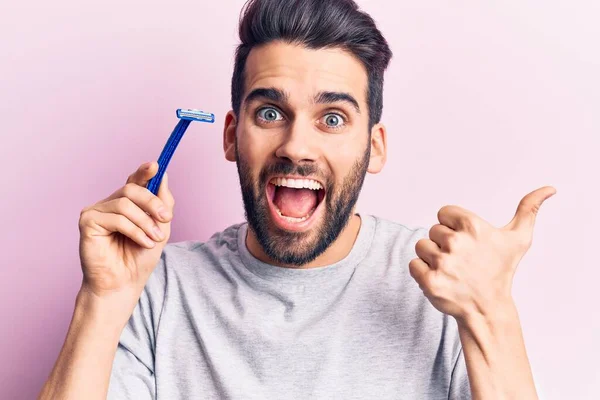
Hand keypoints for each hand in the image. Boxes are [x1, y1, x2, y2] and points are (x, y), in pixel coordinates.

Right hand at [78, 161, 174, 301]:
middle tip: (165, 218)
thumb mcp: (160, 228)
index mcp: (126, 203)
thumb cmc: (139, 258)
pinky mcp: (87, 222)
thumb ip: (162, 202)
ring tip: (153, 238)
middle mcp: (109, 204)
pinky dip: (134, 230)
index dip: (144, 171)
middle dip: (152, 202)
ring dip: (145, 222)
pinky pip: (116, 218)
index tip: (156, 165)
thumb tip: (162, 175)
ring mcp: (96, 211)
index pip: (134, 181)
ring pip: (125, 204)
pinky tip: (142, 242)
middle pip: (131, 189)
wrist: (124, 284)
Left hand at [409, 186, 555, 321]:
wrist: (487, 308)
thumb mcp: (518, 239)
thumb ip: (528, 209)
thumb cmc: (500, 271)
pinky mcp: (429, 281)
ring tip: (451, 269)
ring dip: (431, 258)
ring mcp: (442, 263)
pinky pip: (413, 264)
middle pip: (432, 230)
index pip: (443, 213)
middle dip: (443, 244)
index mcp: (473, 227)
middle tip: (461, 260)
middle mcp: (456, 243)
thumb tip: (550, 188)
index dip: (452, 226)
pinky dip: (422, 272)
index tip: (466, 242)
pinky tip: (441, 278)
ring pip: (421, 246)